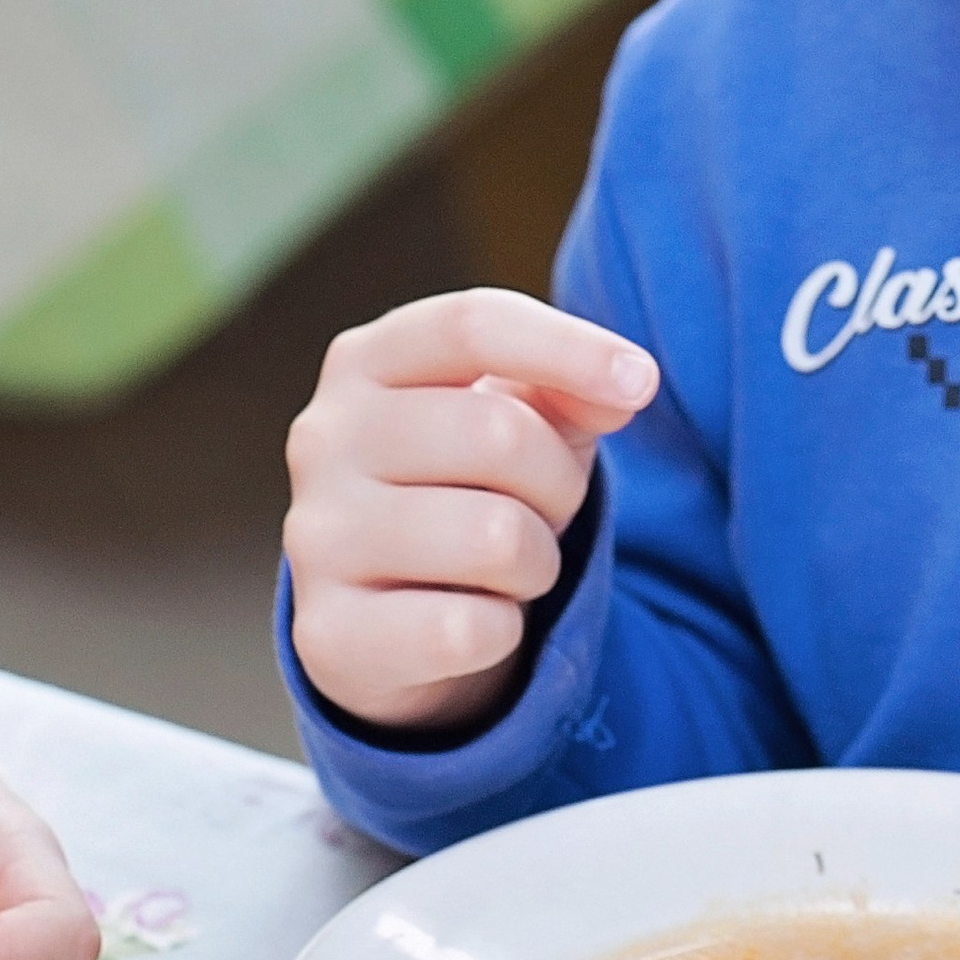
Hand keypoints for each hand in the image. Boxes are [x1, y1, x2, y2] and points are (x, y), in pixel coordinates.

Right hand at [285, 289, 656, 736]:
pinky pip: (469, 629)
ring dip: (537, 563)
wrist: (393, 625)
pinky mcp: (329, 636)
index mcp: (365, 362)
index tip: (641, 383)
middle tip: (547, 509)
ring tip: (508, 567)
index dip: (568, 346)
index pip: (472, 324)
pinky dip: (503, 631)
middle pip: (499, 431)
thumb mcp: (522, 420)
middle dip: (560, 480)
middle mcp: (323, 439)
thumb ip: (569, 384)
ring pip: (495, 537)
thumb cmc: (470, 491)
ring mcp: (317, 537)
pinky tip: (473, 622)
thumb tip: (625, 385)